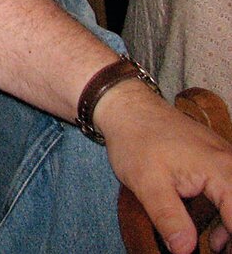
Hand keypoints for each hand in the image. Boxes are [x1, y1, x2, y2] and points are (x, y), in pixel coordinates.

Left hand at [100, 80, 231, 252]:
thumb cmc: (136, 140)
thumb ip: (169, 219)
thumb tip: (184, 251)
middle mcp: (230, 163)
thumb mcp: (148, 185)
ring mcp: (225, 160)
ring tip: (215, 247)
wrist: (126, 107)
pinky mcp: (216, 160)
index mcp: (221, 170)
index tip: (219, 250)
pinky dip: (228, 215)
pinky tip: (214, 233)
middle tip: (216, 250)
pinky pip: (231, 191)